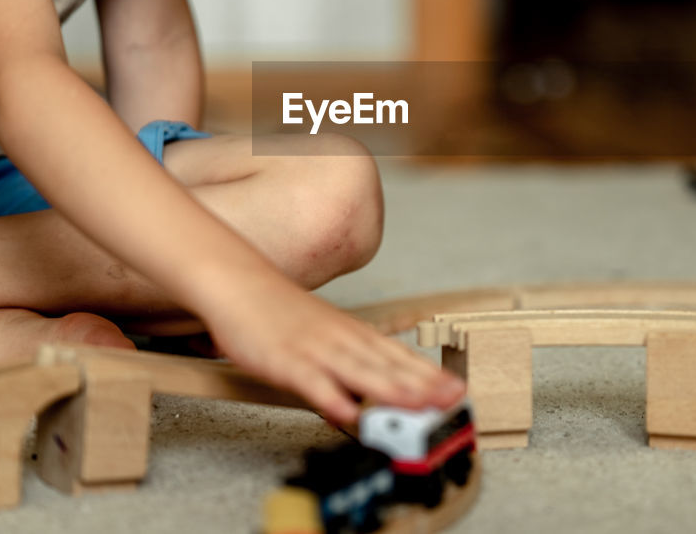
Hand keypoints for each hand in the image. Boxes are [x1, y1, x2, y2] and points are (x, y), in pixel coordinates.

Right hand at [202, 270, 465, 425]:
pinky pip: (310, 381)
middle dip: (421, 385)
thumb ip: (350, 357)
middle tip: (451, 400)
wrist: (239, 282)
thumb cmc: (279, 310)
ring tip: (418, 405)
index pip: (397, 356)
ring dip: (390, 390)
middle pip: (386, 365)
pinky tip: (346, 413)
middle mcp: (339, 340)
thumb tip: (375, 379)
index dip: (428, 374)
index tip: (456, 389)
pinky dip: (329, 397)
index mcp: (350, 333)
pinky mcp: (284, 360)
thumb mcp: (324, 331)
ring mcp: (313, 349)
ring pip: (358, 372)